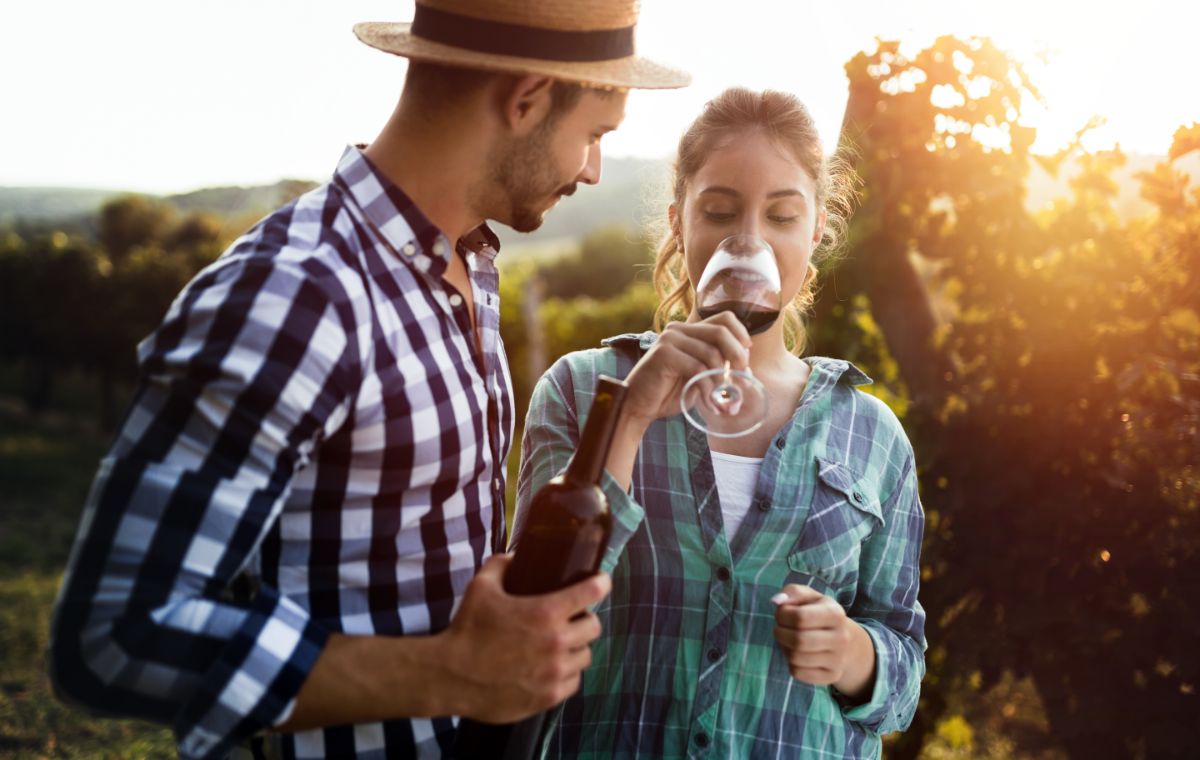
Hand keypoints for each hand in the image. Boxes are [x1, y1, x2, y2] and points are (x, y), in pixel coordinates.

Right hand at [439, 553, 609, 722]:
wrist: (450, 676)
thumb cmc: (466, 630)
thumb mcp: (480, 588)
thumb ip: (500, 566)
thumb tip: (512, 558)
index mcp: (545, 612)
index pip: (591, 592)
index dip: (601, 583)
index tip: (602, 582)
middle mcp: (557, 643)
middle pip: (594, 627)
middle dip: (585, 619)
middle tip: (572, 619)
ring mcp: (554, 673)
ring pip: (585, 656)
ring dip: (576, 648)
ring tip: (560, 645)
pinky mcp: (548, 697)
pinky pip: (573, 682)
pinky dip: (566, 674)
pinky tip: (552, 668)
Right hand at [620, 312, 751, 429]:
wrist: (638, 406)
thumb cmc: (669, 393)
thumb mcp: (698, 377)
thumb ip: (717, 368)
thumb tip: (746, 370)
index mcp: (688, 330)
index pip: (724, 318)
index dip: (741, 335)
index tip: (746, 358)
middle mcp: (678, 329)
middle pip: (721, 331)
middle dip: (737, 356)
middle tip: (743, 379)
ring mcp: (669, 339)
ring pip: (711, 353)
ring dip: (722, 381)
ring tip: (722, 400)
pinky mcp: (663, 354)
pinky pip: (698, 368)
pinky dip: (709, 388)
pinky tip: (710, 403)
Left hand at [772, 584, 871, 693]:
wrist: (845, 641)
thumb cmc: (819, 614)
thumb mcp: (809, 597)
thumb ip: (792, 592)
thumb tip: (777, 600)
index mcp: (836, 613)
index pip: (800, 617)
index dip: (782, 615)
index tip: (782, 614)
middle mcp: (841, 638)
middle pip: (798, 640)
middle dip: (780, 633)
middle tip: (780, 628)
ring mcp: (838, 659)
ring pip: (796, 658)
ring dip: (784, 648)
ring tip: (789, 641)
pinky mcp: (832, 676)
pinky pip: (798, 673)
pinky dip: (791, 663)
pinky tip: (797, 654)